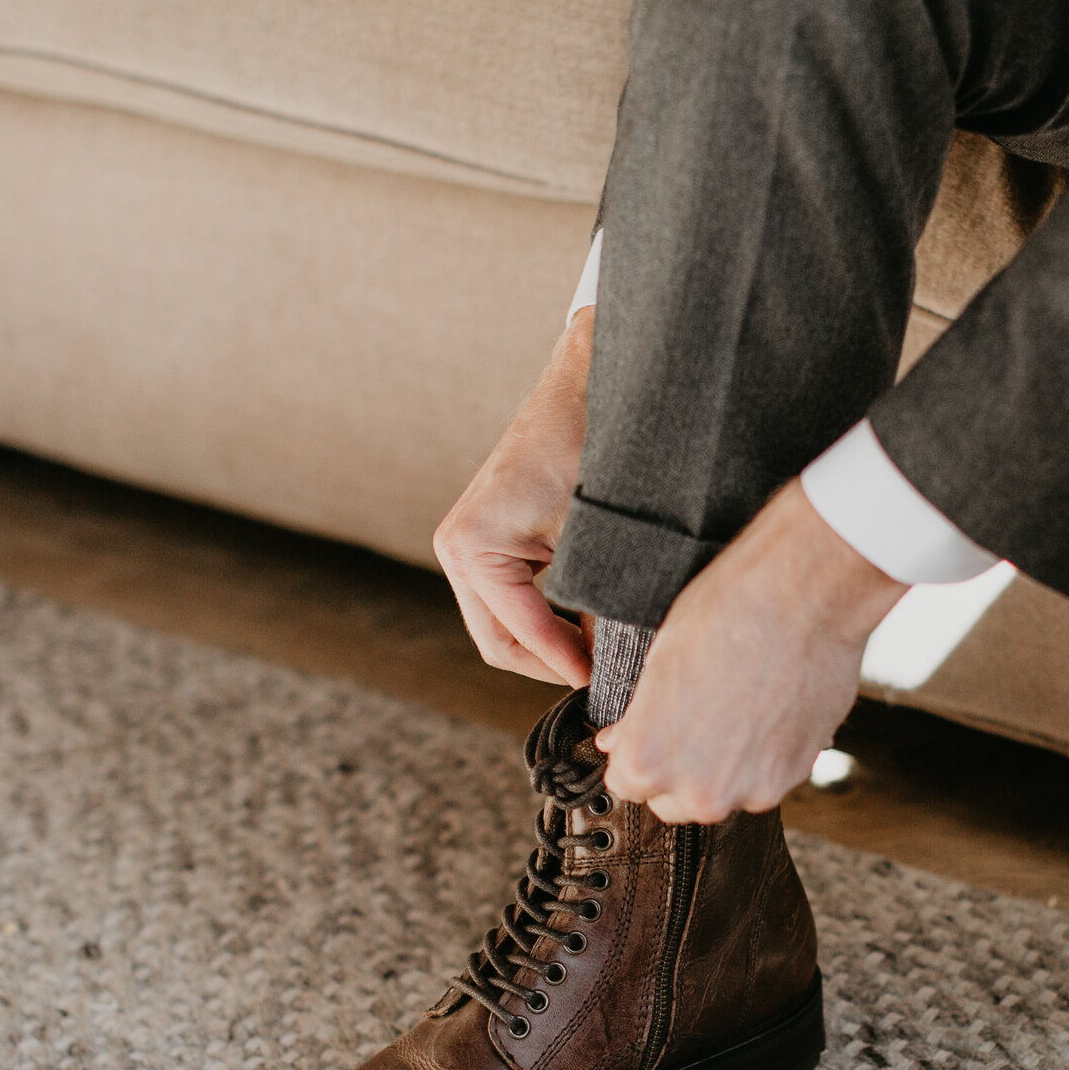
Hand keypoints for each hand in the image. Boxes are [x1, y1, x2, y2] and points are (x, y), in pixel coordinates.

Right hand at [433, 309, 594, 687]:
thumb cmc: (593, 449)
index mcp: (472, 546)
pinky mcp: (484, 540)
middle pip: (498, 643)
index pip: (520, 633)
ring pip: (501, 628)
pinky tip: (587, 624)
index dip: (566, 666)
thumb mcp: (597, 535)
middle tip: (604, 677)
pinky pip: (508, 602)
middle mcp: (456, 548)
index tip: (607, 684)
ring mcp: (464, 544)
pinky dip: (544, 621)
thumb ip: (597, 602)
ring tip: (601, 651)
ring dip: (549, 646)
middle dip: (550, 665)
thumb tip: (612, 662)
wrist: (587, 385)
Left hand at [598, 482, 907, 822]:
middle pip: (674, 801)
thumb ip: (638, 721)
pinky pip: (766, 780)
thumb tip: (619, 742)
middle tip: (697, 718)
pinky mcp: (795, 776)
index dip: (638, 751)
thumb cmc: (726, 613)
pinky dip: (765, 757)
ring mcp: (751, 790)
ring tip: (737, 709)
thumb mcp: (658, 662)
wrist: (804, 597)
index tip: (653, 730)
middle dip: (679, 769)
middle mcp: (698, 791)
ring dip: (725, 767)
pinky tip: (768, 710)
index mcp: (647, 762)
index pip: (626, 783)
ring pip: (724, 794)